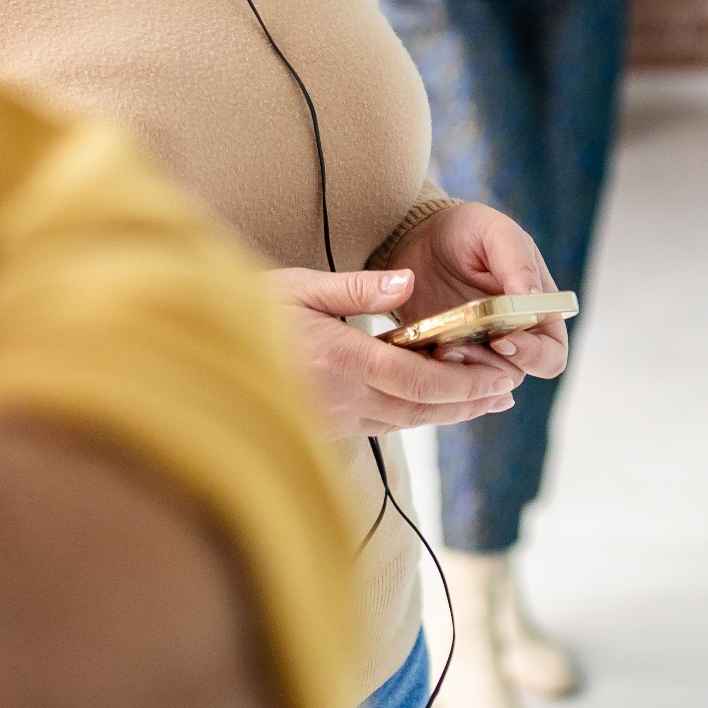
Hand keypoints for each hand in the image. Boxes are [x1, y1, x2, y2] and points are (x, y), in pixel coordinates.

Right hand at [267, 267, 523, 437]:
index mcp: (339, 361)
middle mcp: (340, 398)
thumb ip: (357, 287)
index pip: (418, 382)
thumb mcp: (298, 286)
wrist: (199, 356)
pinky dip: (417, 414)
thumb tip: (408, 281)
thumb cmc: (245, 311)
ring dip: (450, 412)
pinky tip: (437, 405)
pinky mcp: (326, 426)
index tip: (500, 377)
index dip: (465, 384)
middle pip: (421, 409)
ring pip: (405, 421)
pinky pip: (382, 425)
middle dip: (468, 401)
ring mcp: (332, 418)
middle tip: (507, 391)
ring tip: (488, 401)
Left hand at [377, 203, 568, 383]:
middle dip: (486, 368)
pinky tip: (423, 351)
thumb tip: (536, 298)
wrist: (418, 235)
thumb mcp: (495, 232)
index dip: (534, 356)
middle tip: (457, 347)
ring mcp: (475, 351)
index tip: (503, 338)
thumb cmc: (468, 231)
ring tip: (438, 348)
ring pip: (476, 384)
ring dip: (458, 371)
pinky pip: (442, 381)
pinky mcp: (442, 356)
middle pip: (512, 377)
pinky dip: (433, 373)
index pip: (551, 356)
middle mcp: (511, 339)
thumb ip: (517, 262)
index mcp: (537, 314)